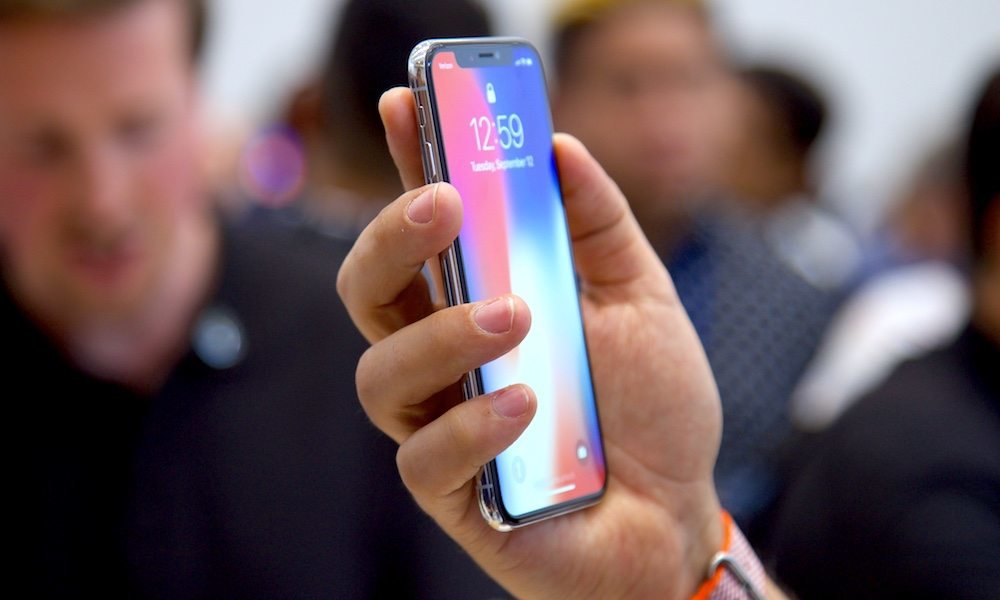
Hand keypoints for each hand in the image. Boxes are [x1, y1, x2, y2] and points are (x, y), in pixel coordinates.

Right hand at [337, 87, 724, 598]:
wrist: (678, 513)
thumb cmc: (653, 408)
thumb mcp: (642, 298)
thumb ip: (599, 225)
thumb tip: (560, 147)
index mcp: (479, 301)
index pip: (424, 228)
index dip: (405, 165)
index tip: (403, 105)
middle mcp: (445, 358)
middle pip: (368, 291)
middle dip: (391, 238)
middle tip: (445, 204)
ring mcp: (442, 424)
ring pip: (381, 374)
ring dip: (442, 335)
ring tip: (516, 317)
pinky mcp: (453, 494)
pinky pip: (424, 458)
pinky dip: (472, 424)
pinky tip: (528, 407)